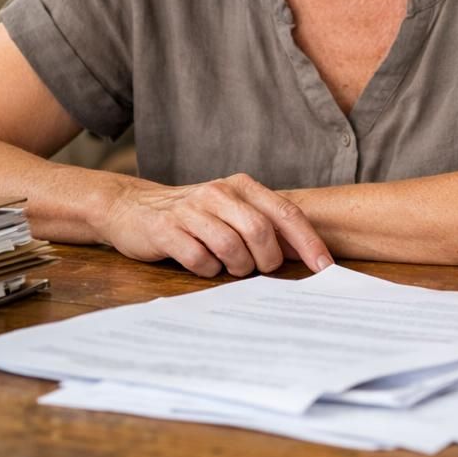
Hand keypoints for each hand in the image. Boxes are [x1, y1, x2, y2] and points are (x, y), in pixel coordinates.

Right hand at [95, 172, 332, 276]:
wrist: (132, 207)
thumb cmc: (194, 215)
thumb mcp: (230, 210)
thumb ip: (264, 224)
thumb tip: (306, 254)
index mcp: (242, 186)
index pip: (286, 213)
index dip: (308, 242)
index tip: (325, 268)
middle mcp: (219, 192)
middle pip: (261, 231)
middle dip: (267, 259)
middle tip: (260, 269)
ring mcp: (191, 210)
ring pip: (231, 247)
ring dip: (236, 267)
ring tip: (229, 267)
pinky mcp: (166, 229)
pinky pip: (199, 259)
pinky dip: (207, 270)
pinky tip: (203, 265)